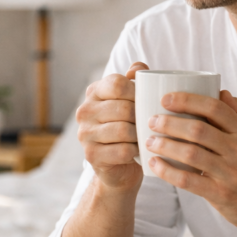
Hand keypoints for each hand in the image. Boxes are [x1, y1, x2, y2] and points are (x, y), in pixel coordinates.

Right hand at [76, 62, 148, 191]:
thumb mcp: (132, 101)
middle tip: (152, 124)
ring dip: (140, 135)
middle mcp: (85, 111)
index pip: (116, 84)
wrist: (120, 167)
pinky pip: (122, 150)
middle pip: (123, 108)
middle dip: (142, 117)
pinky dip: (136, 151)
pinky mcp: (91, 155)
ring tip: (146, 136)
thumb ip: (135, 81)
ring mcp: (85, 134)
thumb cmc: (129, 127)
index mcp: (94, 92)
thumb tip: (138, 69)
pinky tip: (139, 151)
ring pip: (123, 130)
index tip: (147, 102)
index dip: (137, 92)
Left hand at [146, 89, 236, 236]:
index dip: (188, 100)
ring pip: (192, 154)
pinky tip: (155, 164)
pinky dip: (168, 171)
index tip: (165, 99)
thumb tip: (220, 91)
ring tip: (149, 141)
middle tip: (151, 121)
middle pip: (199, 130)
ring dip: (165, 145)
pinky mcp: (222, 195)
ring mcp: (231, 173)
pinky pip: (189, 181)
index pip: (215, 108)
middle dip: (170, 123)